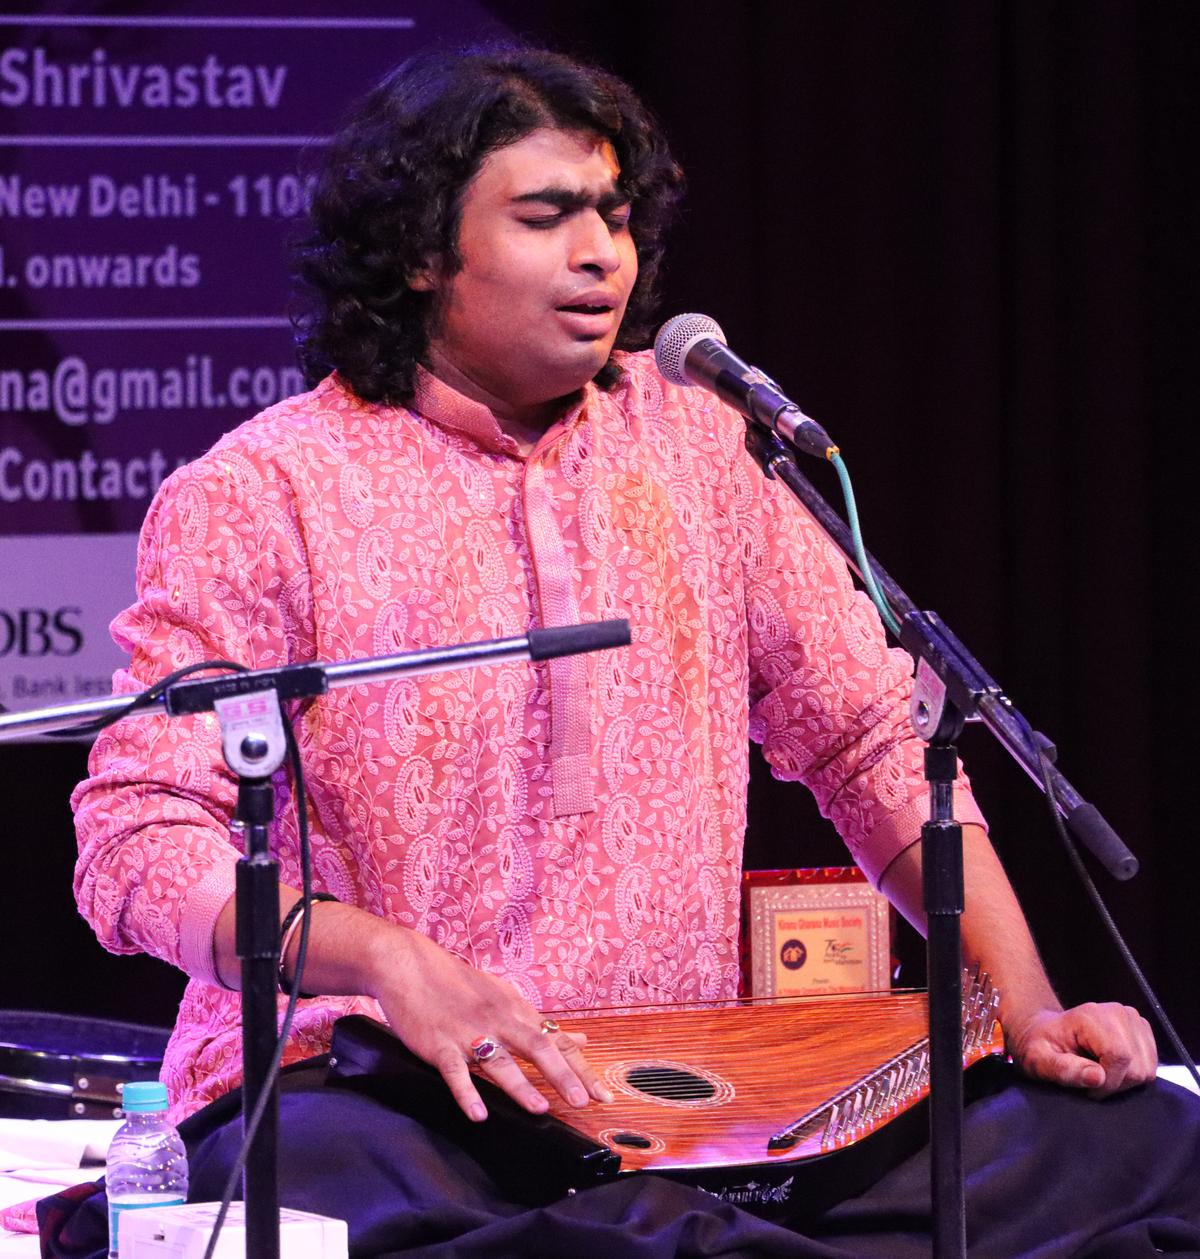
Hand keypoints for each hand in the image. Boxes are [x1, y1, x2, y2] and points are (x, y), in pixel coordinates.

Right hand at [366, 924, 612, 1121]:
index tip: (603, 1094)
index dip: (580, 1067)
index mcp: (515, 1011)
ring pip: (498, 1060)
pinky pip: (455, 1071)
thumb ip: (539, 1023)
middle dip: (562, 1075)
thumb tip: (579, 1039)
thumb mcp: (503, 997)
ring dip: (520, 1086)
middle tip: (583, 1102)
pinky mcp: (439, 1044)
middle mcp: (498, 1020)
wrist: (409, 966)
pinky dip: (467, 1092)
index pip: (555, 1041)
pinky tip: (478, 1114)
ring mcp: (468, 1032)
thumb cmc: (457, 984)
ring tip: (541, 1109)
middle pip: (536, 1047)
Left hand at [1005, 1002, 1156, 1096]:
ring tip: (1098, 1072)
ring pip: (1147, 1069)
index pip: (1120, 1057)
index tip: (1087, 1088)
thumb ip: (1065, 1070)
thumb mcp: (1039, 1061)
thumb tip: (1098, 1077)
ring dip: (1124, 1081)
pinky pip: (1151, 1066)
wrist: (1045, 1032)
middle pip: (1137, 1067)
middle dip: (1115, 1084)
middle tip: (1090, 1080)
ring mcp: (1133, 1019)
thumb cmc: (1040, 1047)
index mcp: (1092, 1016)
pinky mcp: (1142, 1030)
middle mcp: (1118, 1012)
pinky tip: (1110, 1067)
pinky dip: (1132, 1074)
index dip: (1108, 1082)